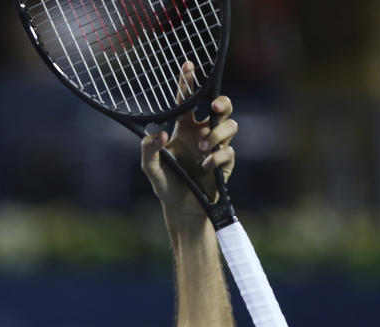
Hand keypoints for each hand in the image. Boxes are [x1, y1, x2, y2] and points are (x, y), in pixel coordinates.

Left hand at [140, 62, 236, 226]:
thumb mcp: (150, 168)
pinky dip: (217, 156)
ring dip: (217, 133)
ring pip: (230, 126)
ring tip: (203, 147)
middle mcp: (202, 133)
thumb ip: (148, 150)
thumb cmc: (166, 183)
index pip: (188, 100)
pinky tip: (206, 165)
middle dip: (222, 102)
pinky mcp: (225, 164)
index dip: (189, 82)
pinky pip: (229, 152)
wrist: (180, 208)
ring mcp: (216, 147)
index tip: (188, 64)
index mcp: (184, 128)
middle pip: (221, 107)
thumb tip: (157, 133)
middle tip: (214, 106)